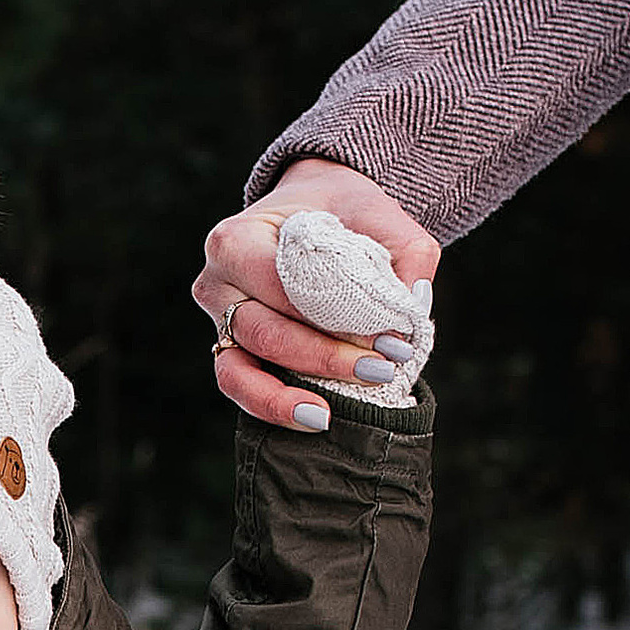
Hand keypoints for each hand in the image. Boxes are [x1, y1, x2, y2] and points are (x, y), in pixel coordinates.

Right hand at [196, 160, 439, 427]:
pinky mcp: (228, 350)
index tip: (390, 339)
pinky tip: (314, 418)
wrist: (312, 211)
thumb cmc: (340, 214)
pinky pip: (239, 386)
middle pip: (264, 331)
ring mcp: (218, 321)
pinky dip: (272, 407)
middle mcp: (217, 282)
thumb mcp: (380, 216)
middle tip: (381, 371)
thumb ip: (406, 254)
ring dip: (287, 395)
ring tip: (328, 416)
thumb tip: (412, 307)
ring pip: (239, 370)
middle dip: (324, 357)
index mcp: (237, 238)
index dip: (335, 317)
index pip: (283, 286)